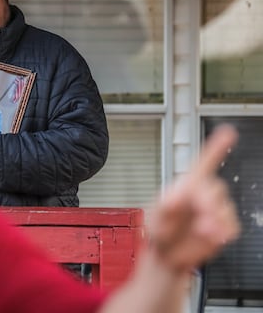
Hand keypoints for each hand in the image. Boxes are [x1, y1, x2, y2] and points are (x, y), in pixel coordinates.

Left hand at [149, 125, 240, 272]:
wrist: (167, 255)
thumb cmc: (159, 231)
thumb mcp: (156, 217)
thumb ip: (166, 205)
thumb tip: (177, 194)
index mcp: (185, 185)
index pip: (202, 163)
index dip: (216, 147)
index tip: (227, 132)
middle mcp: (202, 194)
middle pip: (215, 188)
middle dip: (209, 203)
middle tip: (200, 219)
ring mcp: (215, 210)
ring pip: (226, 208)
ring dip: (215, 220)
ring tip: (200, 231)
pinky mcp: (224, 227)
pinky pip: (232, 226)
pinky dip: (222, 232)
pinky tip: (211, 237)